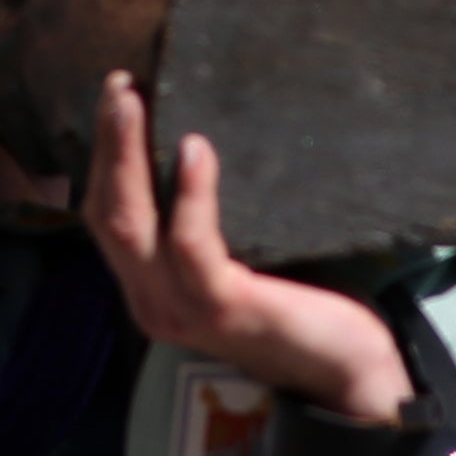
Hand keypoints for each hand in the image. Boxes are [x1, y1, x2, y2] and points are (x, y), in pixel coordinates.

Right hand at [83, 74, 414, 422]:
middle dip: (108, 145)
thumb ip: (212, 222)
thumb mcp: (239, 260)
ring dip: (128, 158)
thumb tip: (205, 140)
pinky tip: (194, 151)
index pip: (108, 217)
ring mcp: (184, 309)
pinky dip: (189, 196)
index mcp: (153, 287)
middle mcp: (154, 301)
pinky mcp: (223, 309)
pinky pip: (193, 247)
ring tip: (136, 102)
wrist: (350, 371)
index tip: (119, 93)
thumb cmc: (299, 306)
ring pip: (135, 228)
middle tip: (118, 84)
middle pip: (109, 216)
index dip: (105, 156)